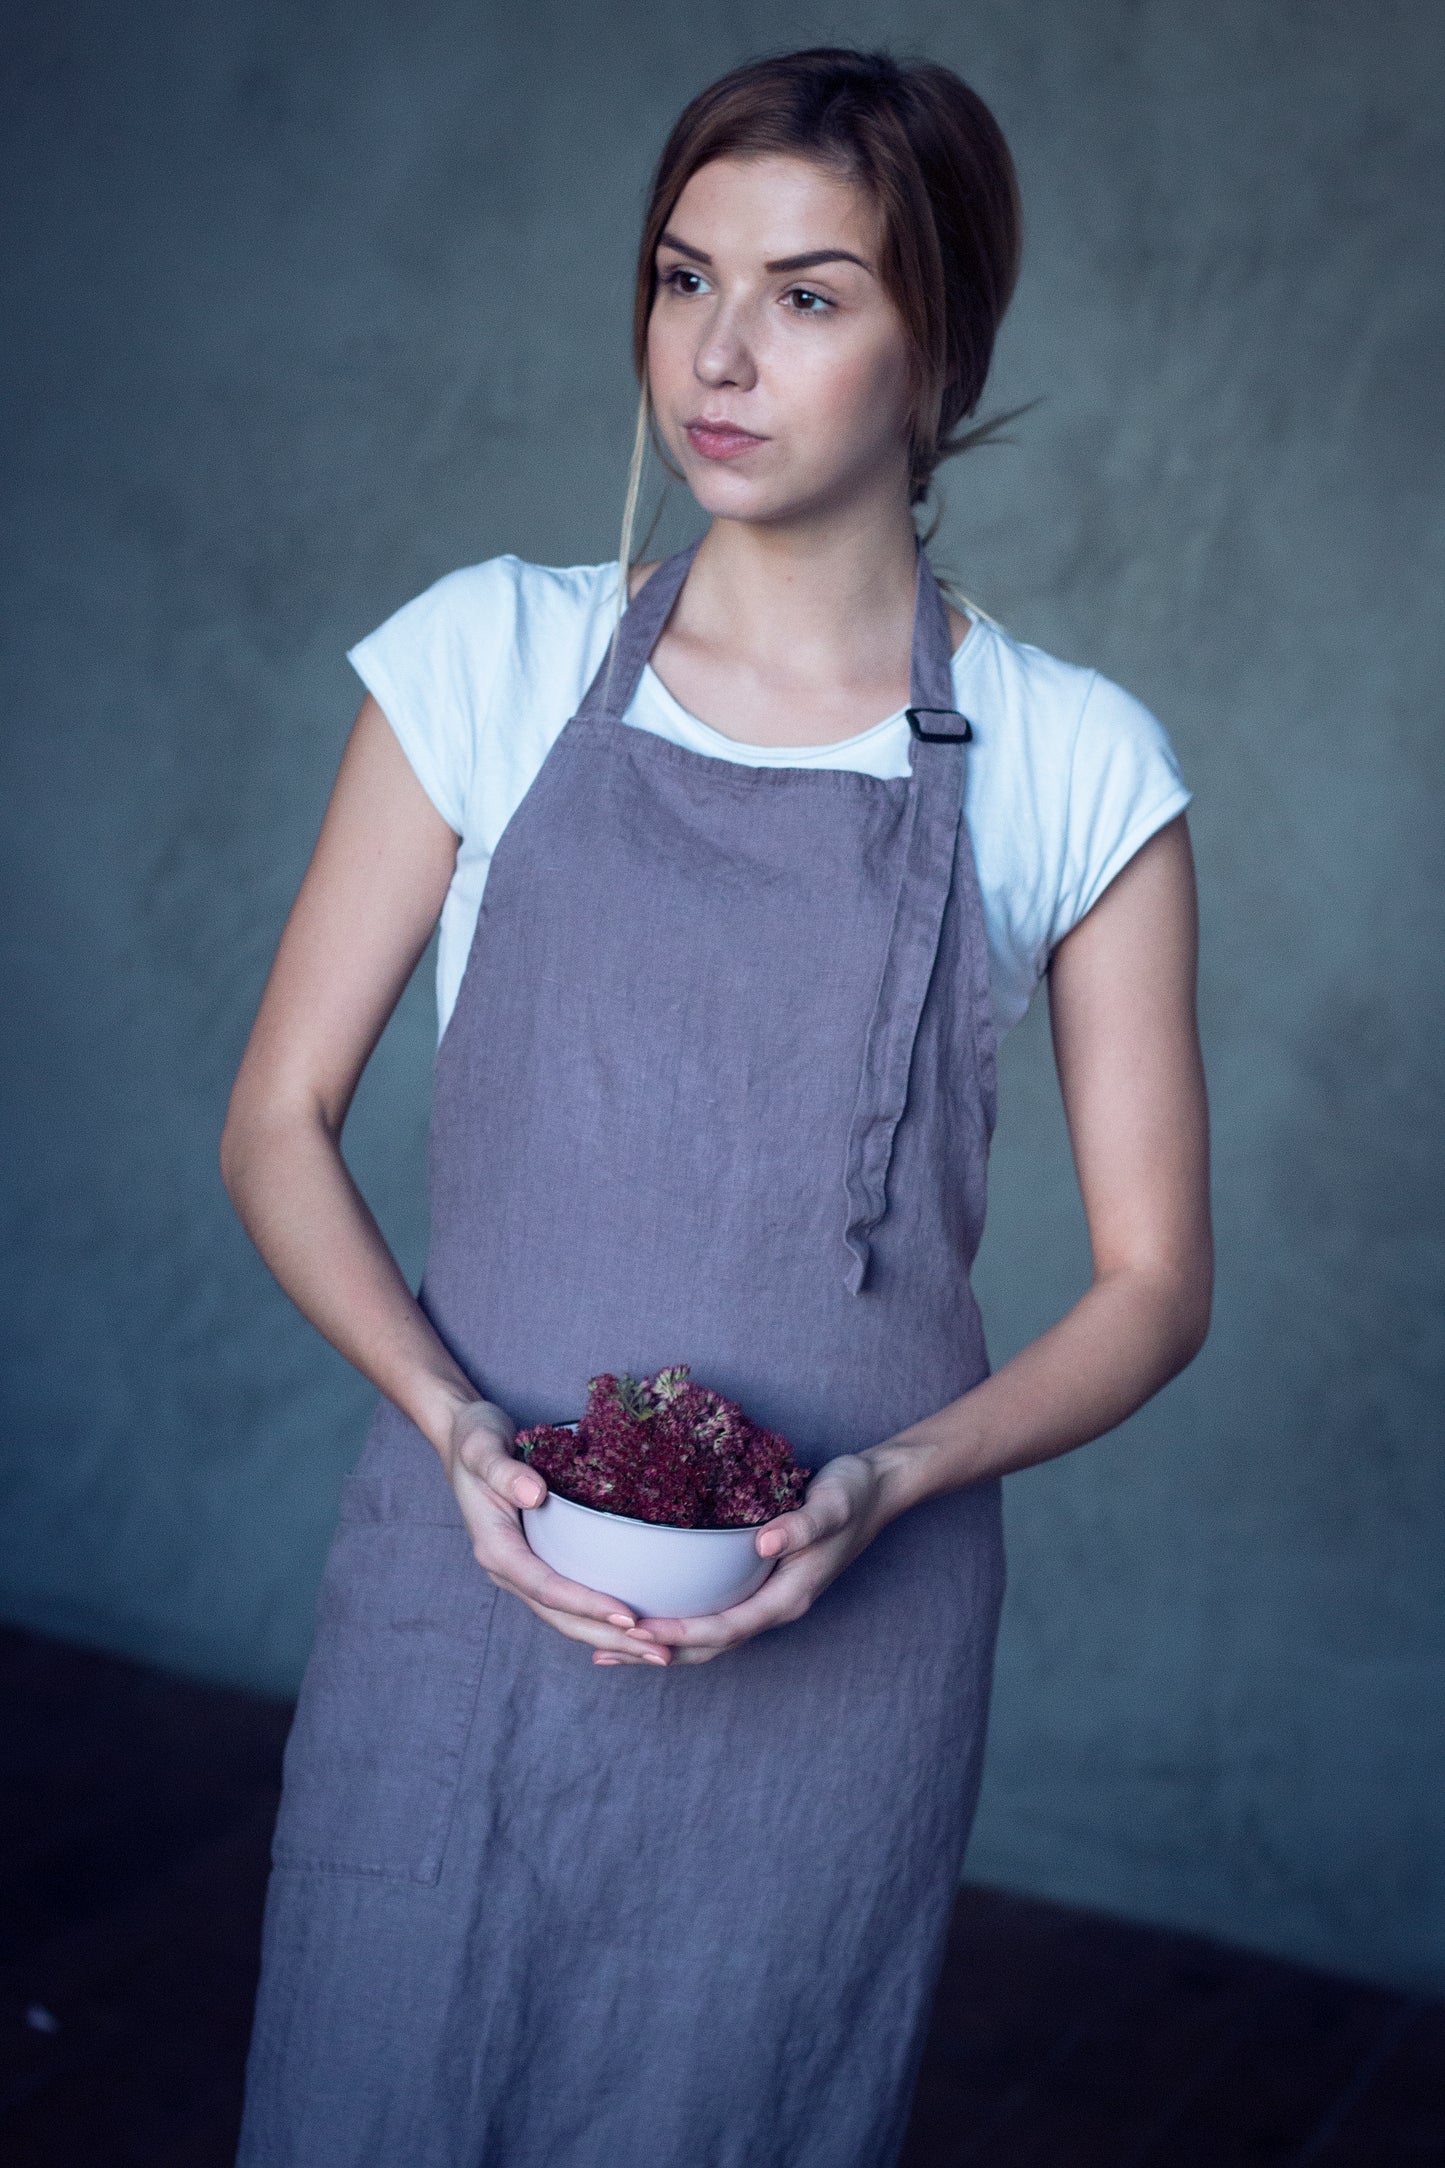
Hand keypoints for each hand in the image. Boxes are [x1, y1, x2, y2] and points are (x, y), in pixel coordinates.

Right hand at [443, 1399, 670, 1666]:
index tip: (629, 1617)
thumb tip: (535, 1493)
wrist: (461, 1436)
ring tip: (658, 1650)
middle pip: (560, 1616)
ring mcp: (521, 1568)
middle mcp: (508, 1568)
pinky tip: (635, 1624)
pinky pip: (568, 1598)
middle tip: (660, 1653)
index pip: (546, 1587)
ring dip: (610, 1636)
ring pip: (566, 1615)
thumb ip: (504, 1471)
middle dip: (609, 1637)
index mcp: (495, 1549)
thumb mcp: (482, 1448)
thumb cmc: (474, 1438)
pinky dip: (599, 1615)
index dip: (587, 1605)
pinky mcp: (535, 1561)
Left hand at [596, 1451, 903, 1669]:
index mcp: (788, 1596)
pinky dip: (678, 1621)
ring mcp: (767, 1598)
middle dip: (657, 1654)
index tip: (639, 1632)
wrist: (877, 1488)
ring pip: (708, 1636)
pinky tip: (649, 1611)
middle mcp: (775, 1605)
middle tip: (603, 1653)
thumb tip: (764, 1543)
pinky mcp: (759, 1584)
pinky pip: (713, 1613)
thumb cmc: (853, 1493)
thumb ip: (803, 1525)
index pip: (726, 1628)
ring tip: (609, 1647)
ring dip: (662, 1646)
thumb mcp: (832, 1504)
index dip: (682, 1634)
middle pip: (709, 1646)